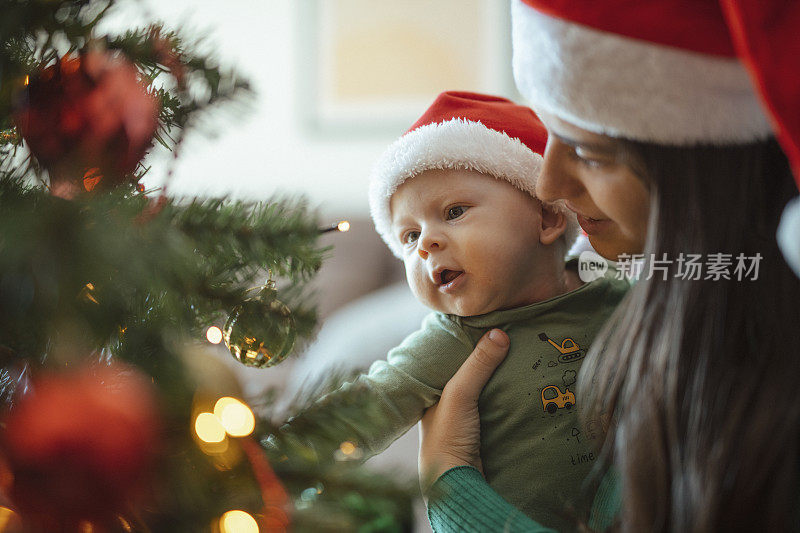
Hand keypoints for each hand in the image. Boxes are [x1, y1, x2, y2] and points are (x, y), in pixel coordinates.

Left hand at [418, 328, 509, 497]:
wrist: (458, 485)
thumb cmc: (447, 438)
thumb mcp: (459, 394)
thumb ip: (477, 364)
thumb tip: (500, 332)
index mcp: (431, 393)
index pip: (448, 360)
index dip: (464, 344)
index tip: (485, 324)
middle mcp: (445, 406)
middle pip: (468, 376)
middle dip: (486, 360)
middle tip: (510, 336)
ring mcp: (464, 421)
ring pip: (485, 392)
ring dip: (501, 379)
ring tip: (522, 355)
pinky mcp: (484, 435)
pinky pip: (498, 409)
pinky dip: (509, 399)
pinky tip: (525, 386)